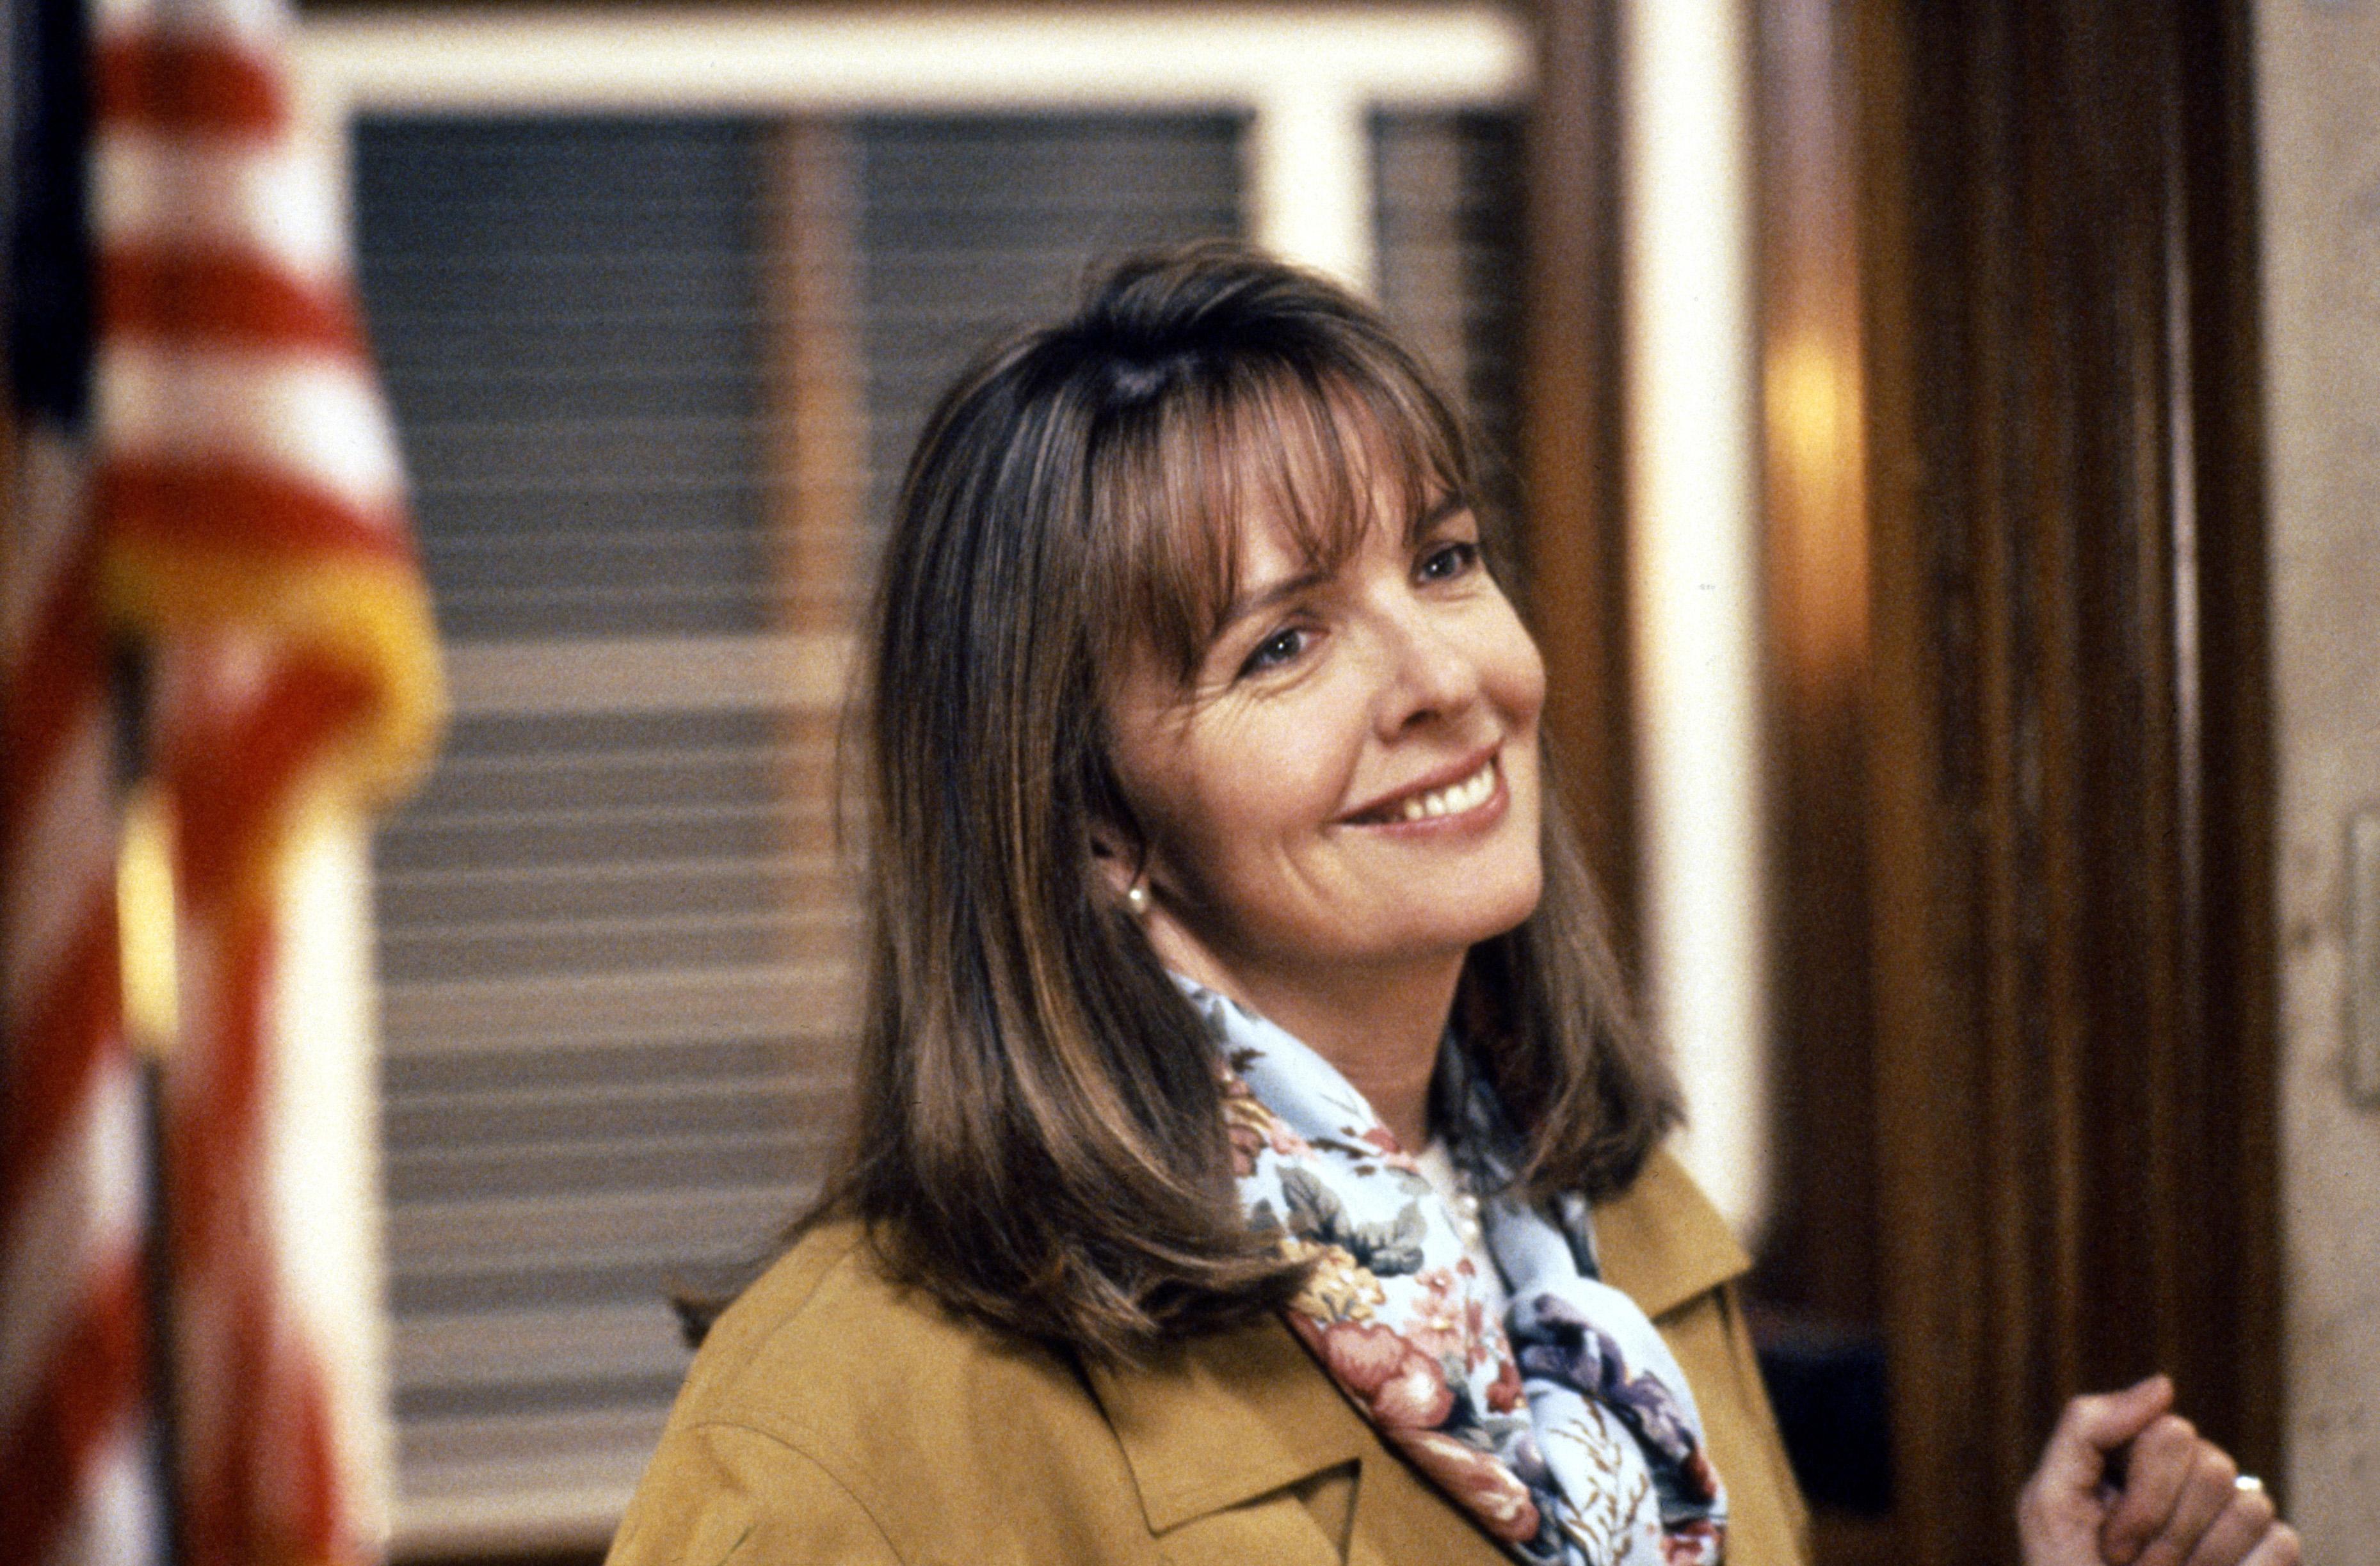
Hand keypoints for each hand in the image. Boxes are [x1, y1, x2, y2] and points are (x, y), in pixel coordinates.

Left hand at [2017, 1375, 2298, 1565]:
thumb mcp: (2050, 1502)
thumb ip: (2088, 1427)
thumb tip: (2165, 1384)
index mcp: (2137, 1458)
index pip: (2171, 1431)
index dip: (2140, 1494)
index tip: (2107, 1540)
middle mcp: (2190, 1480)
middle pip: (2211, 1463)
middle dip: (2163, 1528)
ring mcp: (2234, 1520)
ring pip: (2248, 1502)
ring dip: (2194, 1559)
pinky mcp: (2271, 1560)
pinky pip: (2281, 1543)